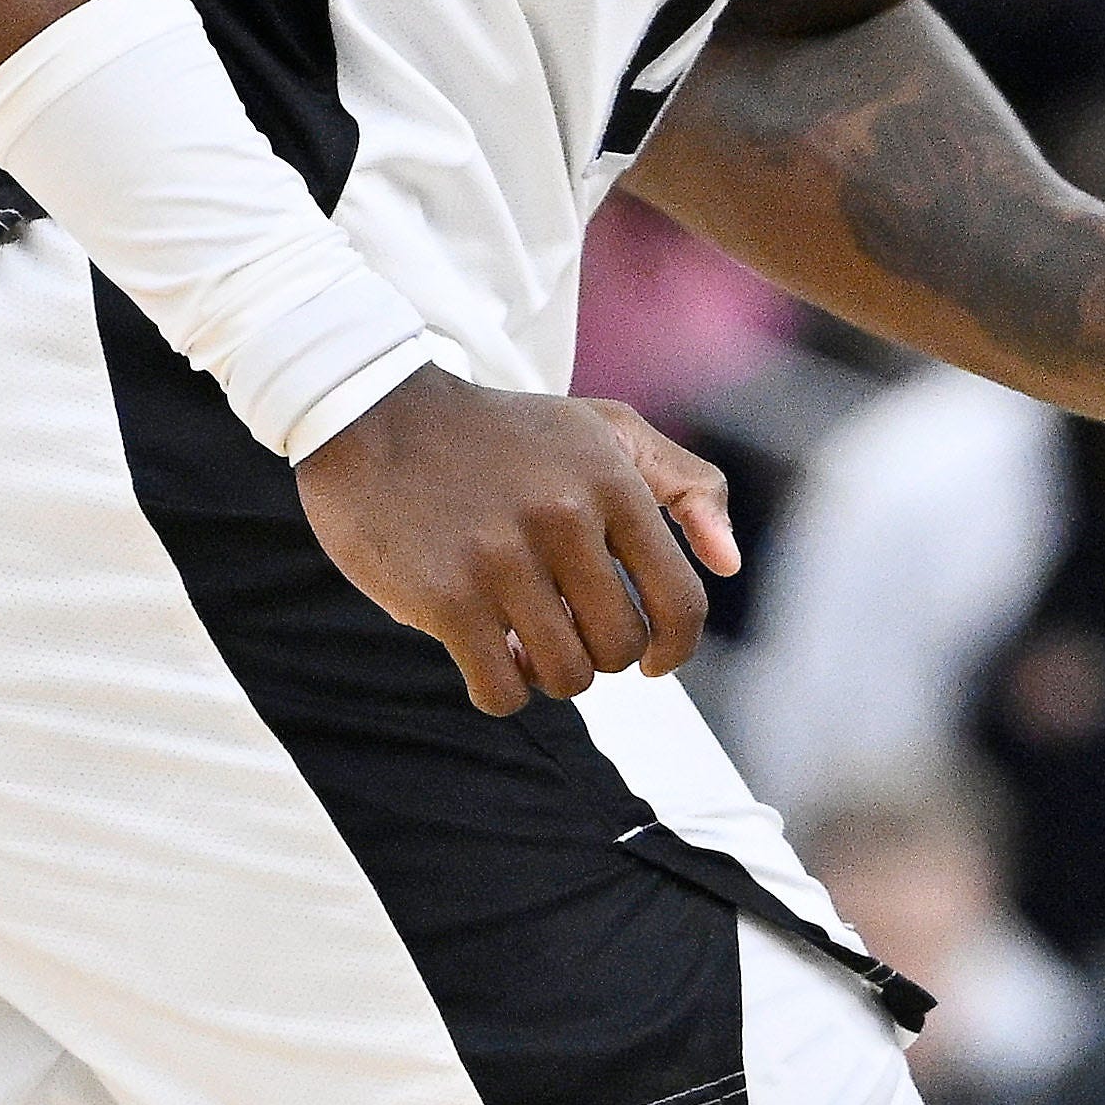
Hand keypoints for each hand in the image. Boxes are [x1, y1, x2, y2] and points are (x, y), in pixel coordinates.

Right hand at [298, 369, 737, 715]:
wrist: (373, 412)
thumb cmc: (501, 432)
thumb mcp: (602, 428)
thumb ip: (684, 482)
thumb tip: (730, 563)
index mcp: (610, 480)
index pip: (680, 602)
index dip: (674, 648)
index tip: (650, 659)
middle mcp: (563, 517)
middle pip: (618, 646)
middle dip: (597, 653)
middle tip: (561, 625)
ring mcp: (500, 559)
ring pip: (566, 676)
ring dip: (547, 672)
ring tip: (521, 638)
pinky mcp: (445, 597)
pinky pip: (502, 691)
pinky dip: (502, 689)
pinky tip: (488, 655)